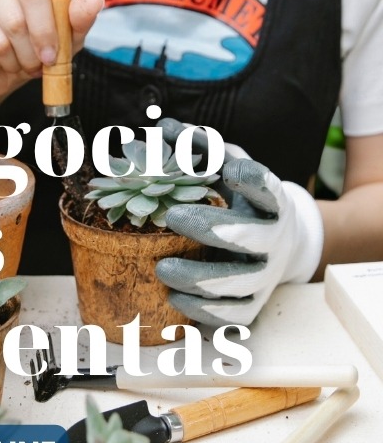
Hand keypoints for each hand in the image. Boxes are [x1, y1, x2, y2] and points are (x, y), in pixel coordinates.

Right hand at [0, 0, 104, 102]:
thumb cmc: (36, 44)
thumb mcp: (66, 34)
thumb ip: (79, 17)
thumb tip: (93, 1)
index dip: (46, 27)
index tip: (53, 53)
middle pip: (14, 18)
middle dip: (30, 51)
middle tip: (35, 62)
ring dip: (12, 62)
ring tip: (15, 61)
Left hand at [155, 120, 323, 325]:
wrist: (281, 242)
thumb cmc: (244, 197)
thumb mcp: (231, 166)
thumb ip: (202, 147)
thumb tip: (163, 127)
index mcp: (272, 201)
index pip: (270, 188)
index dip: (253, 179)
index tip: (231, 170)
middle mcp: (275, 239)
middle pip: (252, 238)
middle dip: (212, 228)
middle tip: (172, 216)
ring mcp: (267, 274)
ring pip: (240, 283)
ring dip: (200, 278)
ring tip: (162, 268)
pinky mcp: (255, 303)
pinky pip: (235, 315)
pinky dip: (205, 312)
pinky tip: (174, 299)